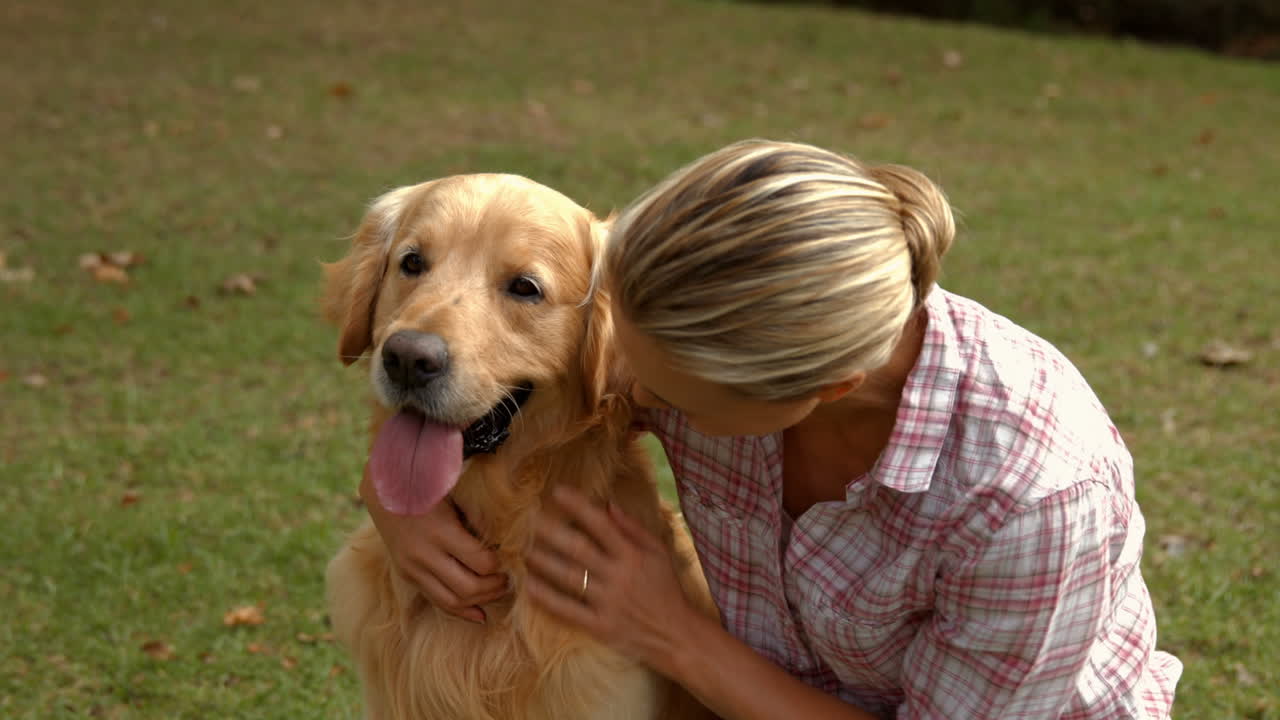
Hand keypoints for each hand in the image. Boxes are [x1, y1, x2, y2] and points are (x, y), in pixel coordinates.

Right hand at [359, 465, 507, 622]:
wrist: (386, 491)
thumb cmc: (430, 488)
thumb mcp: (456, 496)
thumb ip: (478, 518)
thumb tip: (509, 541)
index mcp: (441, 531)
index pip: (482, 562)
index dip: (501, 565)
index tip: (513, 558)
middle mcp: (424, 554)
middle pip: (469, 588)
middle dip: (495, 587)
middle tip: (510, 580)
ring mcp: (413, 568)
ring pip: (452, 601)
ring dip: (481, 601)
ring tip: (499, 592)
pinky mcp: (407, 575)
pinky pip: (437, 601)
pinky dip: (460, 611)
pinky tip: (479, 615)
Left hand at [524, 485, 701, 675]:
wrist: (676, 635)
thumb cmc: (666, 590)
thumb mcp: (659, 553)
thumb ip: (633, 529)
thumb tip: (607, 505)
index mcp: (633, 555)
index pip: (601, 524)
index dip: (578, 506)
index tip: (557, 492)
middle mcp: (618, 575)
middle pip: (578, 549)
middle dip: (551, 532)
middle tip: (529, 520)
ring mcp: (607, 602)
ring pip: (568, 577)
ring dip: (544, 562)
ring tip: (525, 550)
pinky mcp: (599, 625)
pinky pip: (567, 609)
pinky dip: (546, 597)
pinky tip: (529, 585)